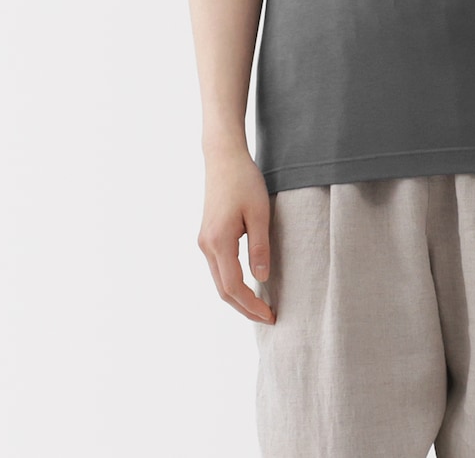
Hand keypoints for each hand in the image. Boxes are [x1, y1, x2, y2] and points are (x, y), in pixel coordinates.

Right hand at [197, 150, 276, 325]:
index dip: (251, 305)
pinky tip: (248, 286)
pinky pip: (218, 268)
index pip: (234, 286)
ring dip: (238, 297)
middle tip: (268, 318)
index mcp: (219, 242)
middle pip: (223, 290)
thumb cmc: (244, 181)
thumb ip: (260, 246)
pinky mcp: (207, 236)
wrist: (223, 157)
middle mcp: (206, 246)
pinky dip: (232, 283)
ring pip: (219, 281)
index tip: (270, 315)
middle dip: (244, 308)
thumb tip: (261, 278)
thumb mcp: (259, 212)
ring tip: (260, 307)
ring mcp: (204, 241)